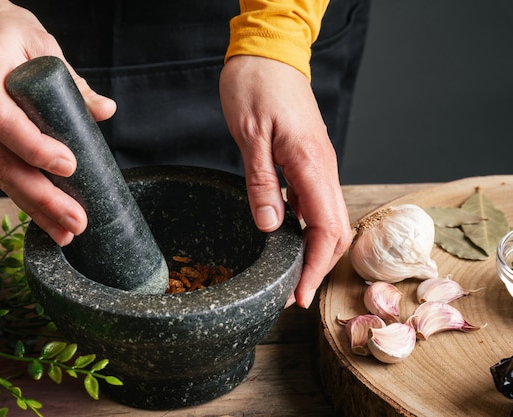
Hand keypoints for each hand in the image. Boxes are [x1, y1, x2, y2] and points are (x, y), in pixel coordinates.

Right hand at [0, 0, 115, 245]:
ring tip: (66, 232)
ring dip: (34, 208)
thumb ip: (73, 81)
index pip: (2, 120)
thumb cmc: (6, 32)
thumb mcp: (42, 43)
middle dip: (41, 198)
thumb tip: (106, 112)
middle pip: (0, 163)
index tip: (69, 164)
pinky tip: (46, 217)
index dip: (34, 147)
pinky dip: (23, 196)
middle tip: (76, 222)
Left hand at [219, 56, 351, 307]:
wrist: (269, 54)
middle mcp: (322, 168)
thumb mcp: (250, 135)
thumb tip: (269, 227)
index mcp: (311, 164)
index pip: (325, 229)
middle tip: (291, 293)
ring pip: (327, 219)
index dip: (314, 268)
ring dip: (313, 251)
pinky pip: (314, 204)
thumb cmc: (257, 87)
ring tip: (289, 274)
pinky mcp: (309, 162)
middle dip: (316, 267)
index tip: (297, 294)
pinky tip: (286, 238)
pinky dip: (306, 229)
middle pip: (334, 231)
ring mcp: (318, 166)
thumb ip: (261, 182)